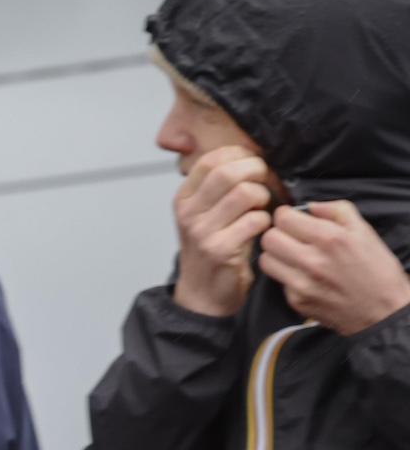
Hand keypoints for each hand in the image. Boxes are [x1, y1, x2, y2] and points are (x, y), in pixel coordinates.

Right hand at [171, 145, 277, 317]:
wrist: (202, 294)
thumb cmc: (210, 250)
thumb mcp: (202, 215)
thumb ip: (217, 189)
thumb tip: (249, 158)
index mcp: (183, 198)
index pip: (210, 160)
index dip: (238, 155)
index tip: (252, 163)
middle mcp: (189, 213)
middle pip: (227, 173)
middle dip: (255, 171)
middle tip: (264, 181)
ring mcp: (203, 232)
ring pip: (245, 194)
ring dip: (263, 198)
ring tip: (261, 208)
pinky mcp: (221, 250)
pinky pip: (255, 221)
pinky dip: (265, 222)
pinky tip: (260, 230)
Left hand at [257, 201, 409, 334]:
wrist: (385, 311)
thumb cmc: (377, 269)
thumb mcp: (365, 232)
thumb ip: (337, 210)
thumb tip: (310, 206)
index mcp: (331, 239)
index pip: (283, 219)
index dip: (286, 215)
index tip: (292, 219)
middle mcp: (313, 261)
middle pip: (269, 238)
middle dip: (278, 233)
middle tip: (290, 237)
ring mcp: (302, 284)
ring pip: (266, 259)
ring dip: (276, 254)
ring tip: (292, 255)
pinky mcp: (297, 301)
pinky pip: (278, 281)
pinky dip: (287, 275)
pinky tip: (304, 275)